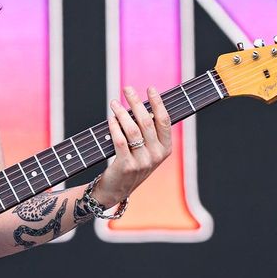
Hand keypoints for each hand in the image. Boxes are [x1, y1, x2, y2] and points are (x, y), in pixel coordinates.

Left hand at [95, 86, 172, 206]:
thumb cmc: (131, 163)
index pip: (164, 121)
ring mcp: (143, 162)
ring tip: (114, 103)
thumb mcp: (146, 150)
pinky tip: (111, 118)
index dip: (158, 103)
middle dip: (136, 102)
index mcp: (166, 149)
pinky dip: (115, 127)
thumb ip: (147, 131)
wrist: (117, 189)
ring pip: (132, 129)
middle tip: (126, 89)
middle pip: (147, 122)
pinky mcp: (127, 166)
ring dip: (121, 113)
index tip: (150, 88)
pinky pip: (120, 141)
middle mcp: (157, 155)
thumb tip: (141, 105)